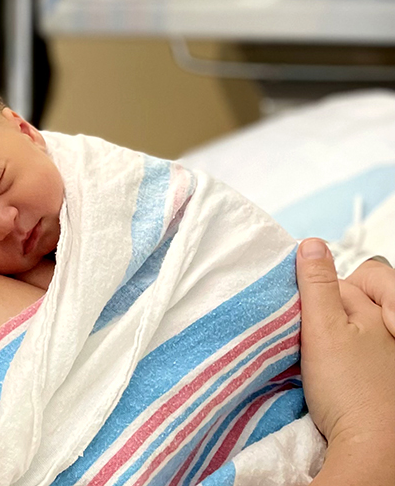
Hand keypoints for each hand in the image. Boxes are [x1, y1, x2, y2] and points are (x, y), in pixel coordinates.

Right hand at [296, 239, 394, 468]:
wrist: (370, 447)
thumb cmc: (350, 390)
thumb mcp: (323, 328)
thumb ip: (316, 284)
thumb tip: (311, 244)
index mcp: (382, 307)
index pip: (342, 278)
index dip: (317, 289)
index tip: (304, 311)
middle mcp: (390, 326)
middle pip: (348, 300)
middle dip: (325, 310)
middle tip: (309, 336)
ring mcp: (389, 352)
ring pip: (350, 328)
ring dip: (330, 336)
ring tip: (320, 358)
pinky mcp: (381, 376)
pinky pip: (355, 353)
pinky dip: (339, 359)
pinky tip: (331, 375)